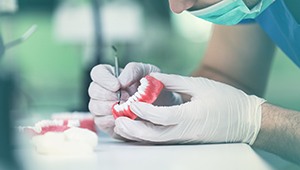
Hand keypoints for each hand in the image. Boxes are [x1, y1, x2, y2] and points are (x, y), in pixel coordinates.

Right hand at [89, 62, 180, 138]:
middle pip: (93, 90)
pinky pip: (101, 122)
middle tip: (125, 98)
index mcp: (111, 76)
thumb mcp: (148, 72)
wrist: (162, 108)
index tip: (117, 85)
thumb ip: (133, 70)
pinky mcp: (106, 123)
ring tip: (127, 108)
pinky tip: (124, 118)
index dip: (104, 79)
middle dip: (108, 95)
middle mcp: (103, 91)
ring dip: (110, 108)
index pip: (97, 73)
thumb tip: (121, 80)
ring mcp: (102, 107)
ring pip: (94, 106)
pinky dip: (112, 120)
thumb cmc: (153, 88)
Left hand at [114, 73, 265, 143]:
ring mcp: (185, 138)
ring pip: (156, 141)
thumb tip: (152, 78)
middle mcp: (186, 132)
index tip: (131, 103)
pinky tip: (137, 128)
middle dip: (133, 130)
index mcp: (191, 117)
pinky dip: (147, 135)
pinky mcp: (185, 140)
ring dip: (137, 134)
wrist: (246, 121)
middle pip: (154, 136)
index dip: (144, 110)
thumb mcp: (200, 85)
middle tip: (117, 120)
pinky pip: (162, 140)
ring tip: (122, 125)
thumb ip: (174, 82)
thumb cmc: (226, 101)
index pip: (162, 116)